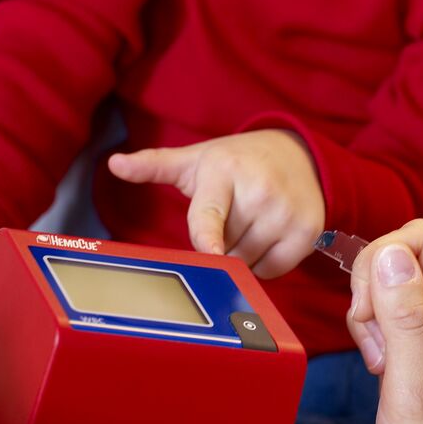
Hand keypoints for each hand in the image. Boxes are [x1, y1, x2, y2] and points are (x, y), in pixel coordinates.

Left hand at [108, 130, 324, 277]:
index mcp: (224, 171)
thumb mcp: (196, 159)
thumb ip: (154, 165)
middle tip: (231, 216)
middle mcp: (259, 190)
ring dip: (243, 255)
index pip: (211, 213)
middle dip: (222, 243)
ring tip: (250, 224)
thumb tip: (114, 163)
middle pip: (225, 248)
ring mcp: (286, 212)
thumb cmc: (238, 161)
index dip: (209, 237)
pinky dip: (266, 263)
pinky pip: (274, 270)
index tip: (210, 254)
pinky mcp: (308, 230)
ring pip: (248, 263)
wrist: (298, 153)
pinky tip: (269, 236)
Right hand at [347, 220, 422, 423]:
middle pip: (403, 257)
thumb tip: (392, 254)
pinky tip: (376, 371)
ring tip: (377, 364)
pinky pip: (388, 320)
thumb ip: (404, 320)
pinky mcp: (420, 361)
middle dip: (370, 288)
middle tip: (373, 343)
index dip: (382, 262)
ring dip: (368, 314)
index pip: (421, 241)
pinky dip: (370, 335)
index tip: (370, 314)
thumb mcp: (413, 393)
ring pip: (391, 287)